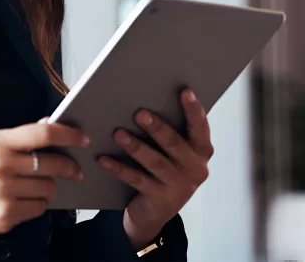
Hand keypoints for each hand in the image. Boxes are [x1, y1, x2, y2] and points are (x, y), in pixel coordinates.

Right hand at [0, 121, 88, 257]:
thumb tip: (48, 123)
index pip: (41, 133)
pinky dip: (38, 204)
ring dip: (49, 187)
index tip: (82, 138)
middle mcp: (0, 166)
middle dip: (69, 167)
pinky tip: (26, 200)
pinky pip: (40, 208)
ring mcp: (4, 193)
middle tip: (75, 169)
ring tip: (37, 186)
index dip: (67, 134)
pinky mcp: (7, 215)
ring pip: (49, 188)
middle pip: (52, 163)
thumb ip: (16, 137)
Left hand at [97, 89, 213, 248]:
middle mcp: (195, 168)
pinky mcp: (161, 199)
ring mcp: (179, 186)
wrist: (155, 213)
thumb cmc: (163, 171)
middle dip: (157, 128)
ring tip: (118, 134)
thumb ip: (168, 131)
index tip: (184, 91)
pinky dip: (119, 168)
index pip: (200, 128)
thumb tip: (144, 100)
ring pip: (156, 162)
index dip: (193, 110)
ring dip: (136, 147)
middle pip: (175, 144)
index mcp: (201, 151)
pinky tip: (104, 159)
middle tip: (139, 113)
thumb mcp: (171, 152)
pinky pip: (137, 180)